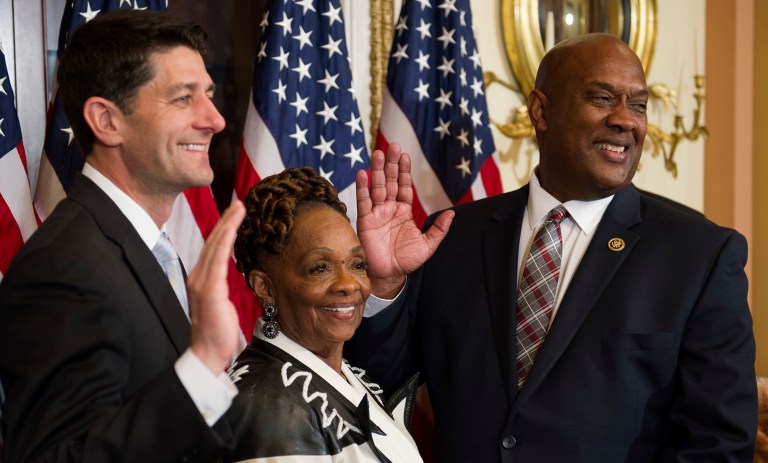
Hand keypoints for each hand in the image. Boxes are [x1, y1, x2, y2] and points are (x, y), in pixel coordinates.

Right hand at [187, 200, 245, 374]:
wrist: (208, 352)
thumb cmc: (216, 330)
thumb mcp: (219, 302)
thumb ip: (219, 286)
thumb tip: (224, 277)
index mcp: (201, 279)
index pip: (213, 248)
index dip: (223, 229)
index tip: (234, 213)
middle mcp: (198, 277)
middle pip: (213, 242)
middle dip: (226, 220)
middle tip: (239, 202)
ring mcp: (202, 282)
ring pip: (215, 246)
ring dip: (227, 225)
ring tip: (238, 208)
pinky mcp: (209, 290)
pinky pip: (218, 261)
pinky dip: (224, 242)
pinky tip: (231, 229)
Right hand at [356, 143, 452, 297]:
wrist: (389, 275)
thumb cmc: (407, 260)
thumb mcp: (428, 245)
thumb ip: (439, 229)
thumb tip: (452, 213)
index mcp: (404, 212)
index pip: (403, 186)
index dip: (403, 171)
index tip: (404, 155)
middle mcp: (389, 209)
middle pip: (389, 181)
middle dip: (390, 164)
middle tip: (392, 146)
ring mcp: (377, 213)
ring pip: (377, 187)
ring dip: (377, 170)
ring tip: (378, 153)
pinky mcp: (365, 221)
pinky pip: (363, 201)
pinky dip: (362, 187)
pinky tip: (362, 173)